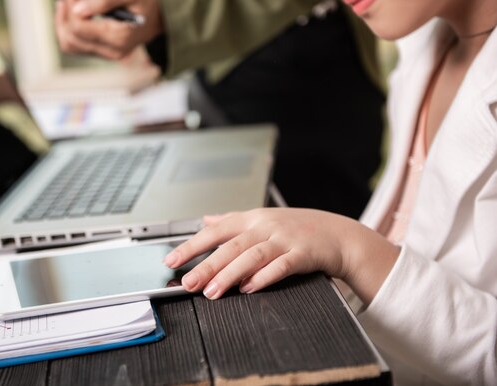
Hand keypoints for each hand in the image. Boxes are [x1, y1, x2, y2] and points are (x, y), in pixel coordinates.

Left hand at [54, 0, 162, 59]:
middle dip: (65, 14)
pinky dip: (69, 30)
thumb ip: (104, 0)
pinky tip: (73, 14)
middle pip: (71, 37)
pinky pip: (75, 46)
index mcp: (119, 37)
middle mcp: (112, 51)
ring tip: (68, 3)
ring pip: (69, 44)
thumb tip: (77, 9)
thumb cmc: (146, 1)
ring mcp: (107, 55)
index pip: (80, 27)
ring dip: (62, 23)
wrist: (161, 16)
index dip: (71, 7)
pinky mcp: (102, 53)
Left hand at [163, 208, 399, 303]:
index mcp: (252, 218)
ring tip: (212, 291)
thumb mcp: (263, 219)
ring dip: (230, 274)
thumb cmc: (298, 228)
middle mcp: (265, 226)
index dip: (192, 245)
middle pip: (230, 246)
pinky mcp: (303, 253)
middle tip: (188, 282)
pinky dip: (264, 277)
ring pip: (251, 256)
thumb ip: (233, 220)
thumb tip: (206, 220)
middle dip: (206, 265)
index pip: (216, 231)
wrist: (339, 235)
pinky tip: (249, 288)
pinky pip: (281, 266)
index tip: (172, 260)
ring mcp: (284, 239)